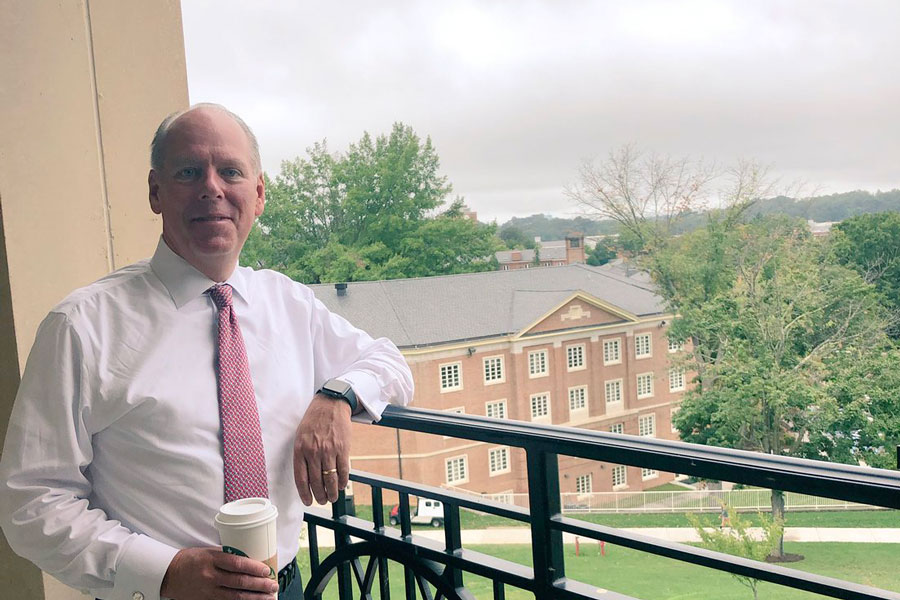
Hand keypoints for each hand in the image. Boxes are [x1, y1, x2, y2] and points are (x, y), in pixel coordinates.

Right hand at [160, 547, 277, 599]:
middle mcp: (210, 576)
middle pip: (239, 582)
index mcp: (211, 560)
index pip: (237, 564)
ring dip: (254, 598)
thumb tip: (248, 558)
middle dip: (259, 585)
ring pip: (235, 597)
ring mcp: (208, 591)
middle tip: (273, 585)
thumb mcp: (208, 552)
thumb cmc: (190, 559)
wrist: (168, 574)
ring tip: (268, 598)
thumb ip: (226, 555)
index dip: (254, 568)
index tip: (266, 570)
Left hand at [293, 394, 351, 504]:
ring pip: (330, 479)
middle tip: (323, 501)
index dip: (305, 494)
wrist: (330, 404)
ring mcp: (329, 450)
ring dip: (332, 492)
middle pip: (316, 482)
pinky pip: (343, 470)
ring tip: (332, 497)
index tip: (308, 502)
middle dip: (320, 496)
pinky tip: (342, 485)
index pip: (301, 479)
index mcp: (300, 449)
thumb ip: (302, 455)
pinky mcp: (343, 448)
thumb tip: (306, 477)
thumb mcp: (300, 436)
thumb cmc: (314, 421)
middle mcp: (313, 451)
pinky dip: (343, 481)